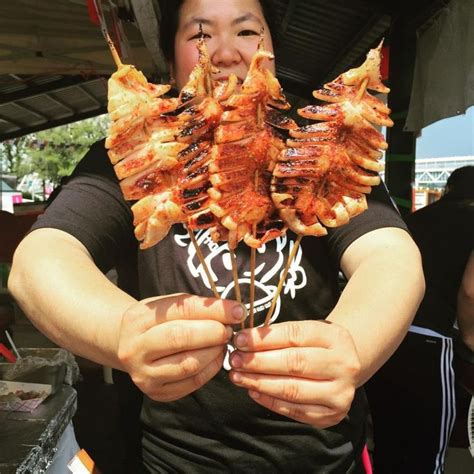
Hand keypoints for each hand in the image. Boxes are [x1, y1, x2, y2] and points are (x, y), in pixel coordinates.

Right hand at [118, 293, 245, 401]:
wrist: (130, 347)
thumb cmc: (156, 322)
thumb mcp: (168, 306)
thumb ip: (196, 306)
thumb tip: (232, 311)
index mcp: (138, 319)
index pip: (181, 310)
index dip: (214, 310)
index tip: (237, 310)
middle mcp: (135, 348)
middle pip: (181, 338)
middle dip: (214, 332)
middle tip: (229, 328)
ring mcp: (144, 374)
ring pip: (189, 364)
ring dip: (215, 351)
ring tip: (222, 341)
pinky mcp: (157, 393)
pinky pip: (192, 382)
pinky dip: (211, 368)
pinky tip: (216, 356)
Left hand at [228, 320, 360, 427]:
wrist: (346, 367)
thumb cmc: (318, 346)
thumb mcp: (307, 331)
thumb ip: (279, 334)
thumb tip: (244, 340)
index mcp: (335, 337)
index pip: (294, 335)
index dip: (264, 338)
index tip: (240, 339)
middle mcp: (343, 365)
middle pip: (294, 362)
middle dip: (258, 361)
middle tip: (234, 359)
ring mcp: (340, 392)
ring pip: (292, 389)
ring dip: (259, 382)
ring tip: (238, 376)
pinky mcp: (332, 415)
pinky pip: (294, 410)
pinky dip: (270, 401)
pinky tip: (253, 391)